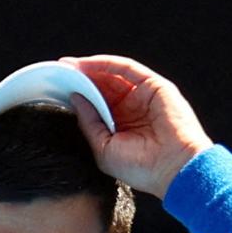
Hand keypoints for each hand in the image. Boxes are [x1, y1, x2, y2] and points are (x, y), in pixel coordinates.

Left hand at [59, 55, 213, 198]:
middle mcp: (132, 110)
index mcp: (122, 128)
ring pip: (112, 75)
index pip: (97, 105)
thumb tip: (74, 99)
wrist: (174, 169)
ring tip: (68, 66)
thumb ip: (89, 123)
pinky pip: (126, 68)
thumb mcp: (103, 149)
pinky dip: (106, 64)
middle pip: (102, 87)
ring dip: (90, 69)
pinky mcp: (154, 86)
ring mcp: (143, 97)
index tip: (57, 89)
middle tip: (58, 71)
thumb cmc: (142, 168)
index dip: (78, 96)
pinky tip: (87, 65)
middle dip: (80, 79)